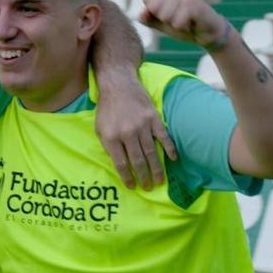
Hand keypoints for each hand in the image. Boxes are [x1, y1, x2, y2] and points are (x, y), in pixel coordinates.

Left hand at [96, 76, 176, 190]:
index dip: (127, 178)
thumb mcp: (99, 128)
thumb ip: (107, 146)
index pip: (121, 164)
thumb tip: (119, 164)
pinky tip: (173, 159)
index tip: (132, 186)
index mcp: (112, 137)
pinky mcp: (153, 118)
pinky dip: (169, 149)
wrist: (118, 84)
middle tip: (148, 188)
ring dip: (157, 169)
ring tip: (160, 181)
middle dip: (144, 177)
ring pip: (151, 152)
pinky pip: (164, 137)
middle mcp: (127, 133)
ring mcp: (142, 125)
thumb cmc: (107, 109)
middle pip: (138, 161)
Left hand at [139, 0, 226, 48]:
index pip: (147, 0)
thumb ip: (148, 18)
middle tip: (178, 19)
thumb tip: (140, 14)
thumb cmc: (184, 25)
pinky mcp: (196, 4)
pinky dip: (181, 27)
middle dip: (164, 19)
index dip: (156, 14)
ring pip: (165, 14)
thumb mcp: (162, 23)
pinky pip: (177, 21)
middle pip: (154, 7)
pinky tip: (191, 24)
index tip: (170, 15)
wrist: (208, 34)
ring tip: (185, 21)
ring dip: (174, 24)